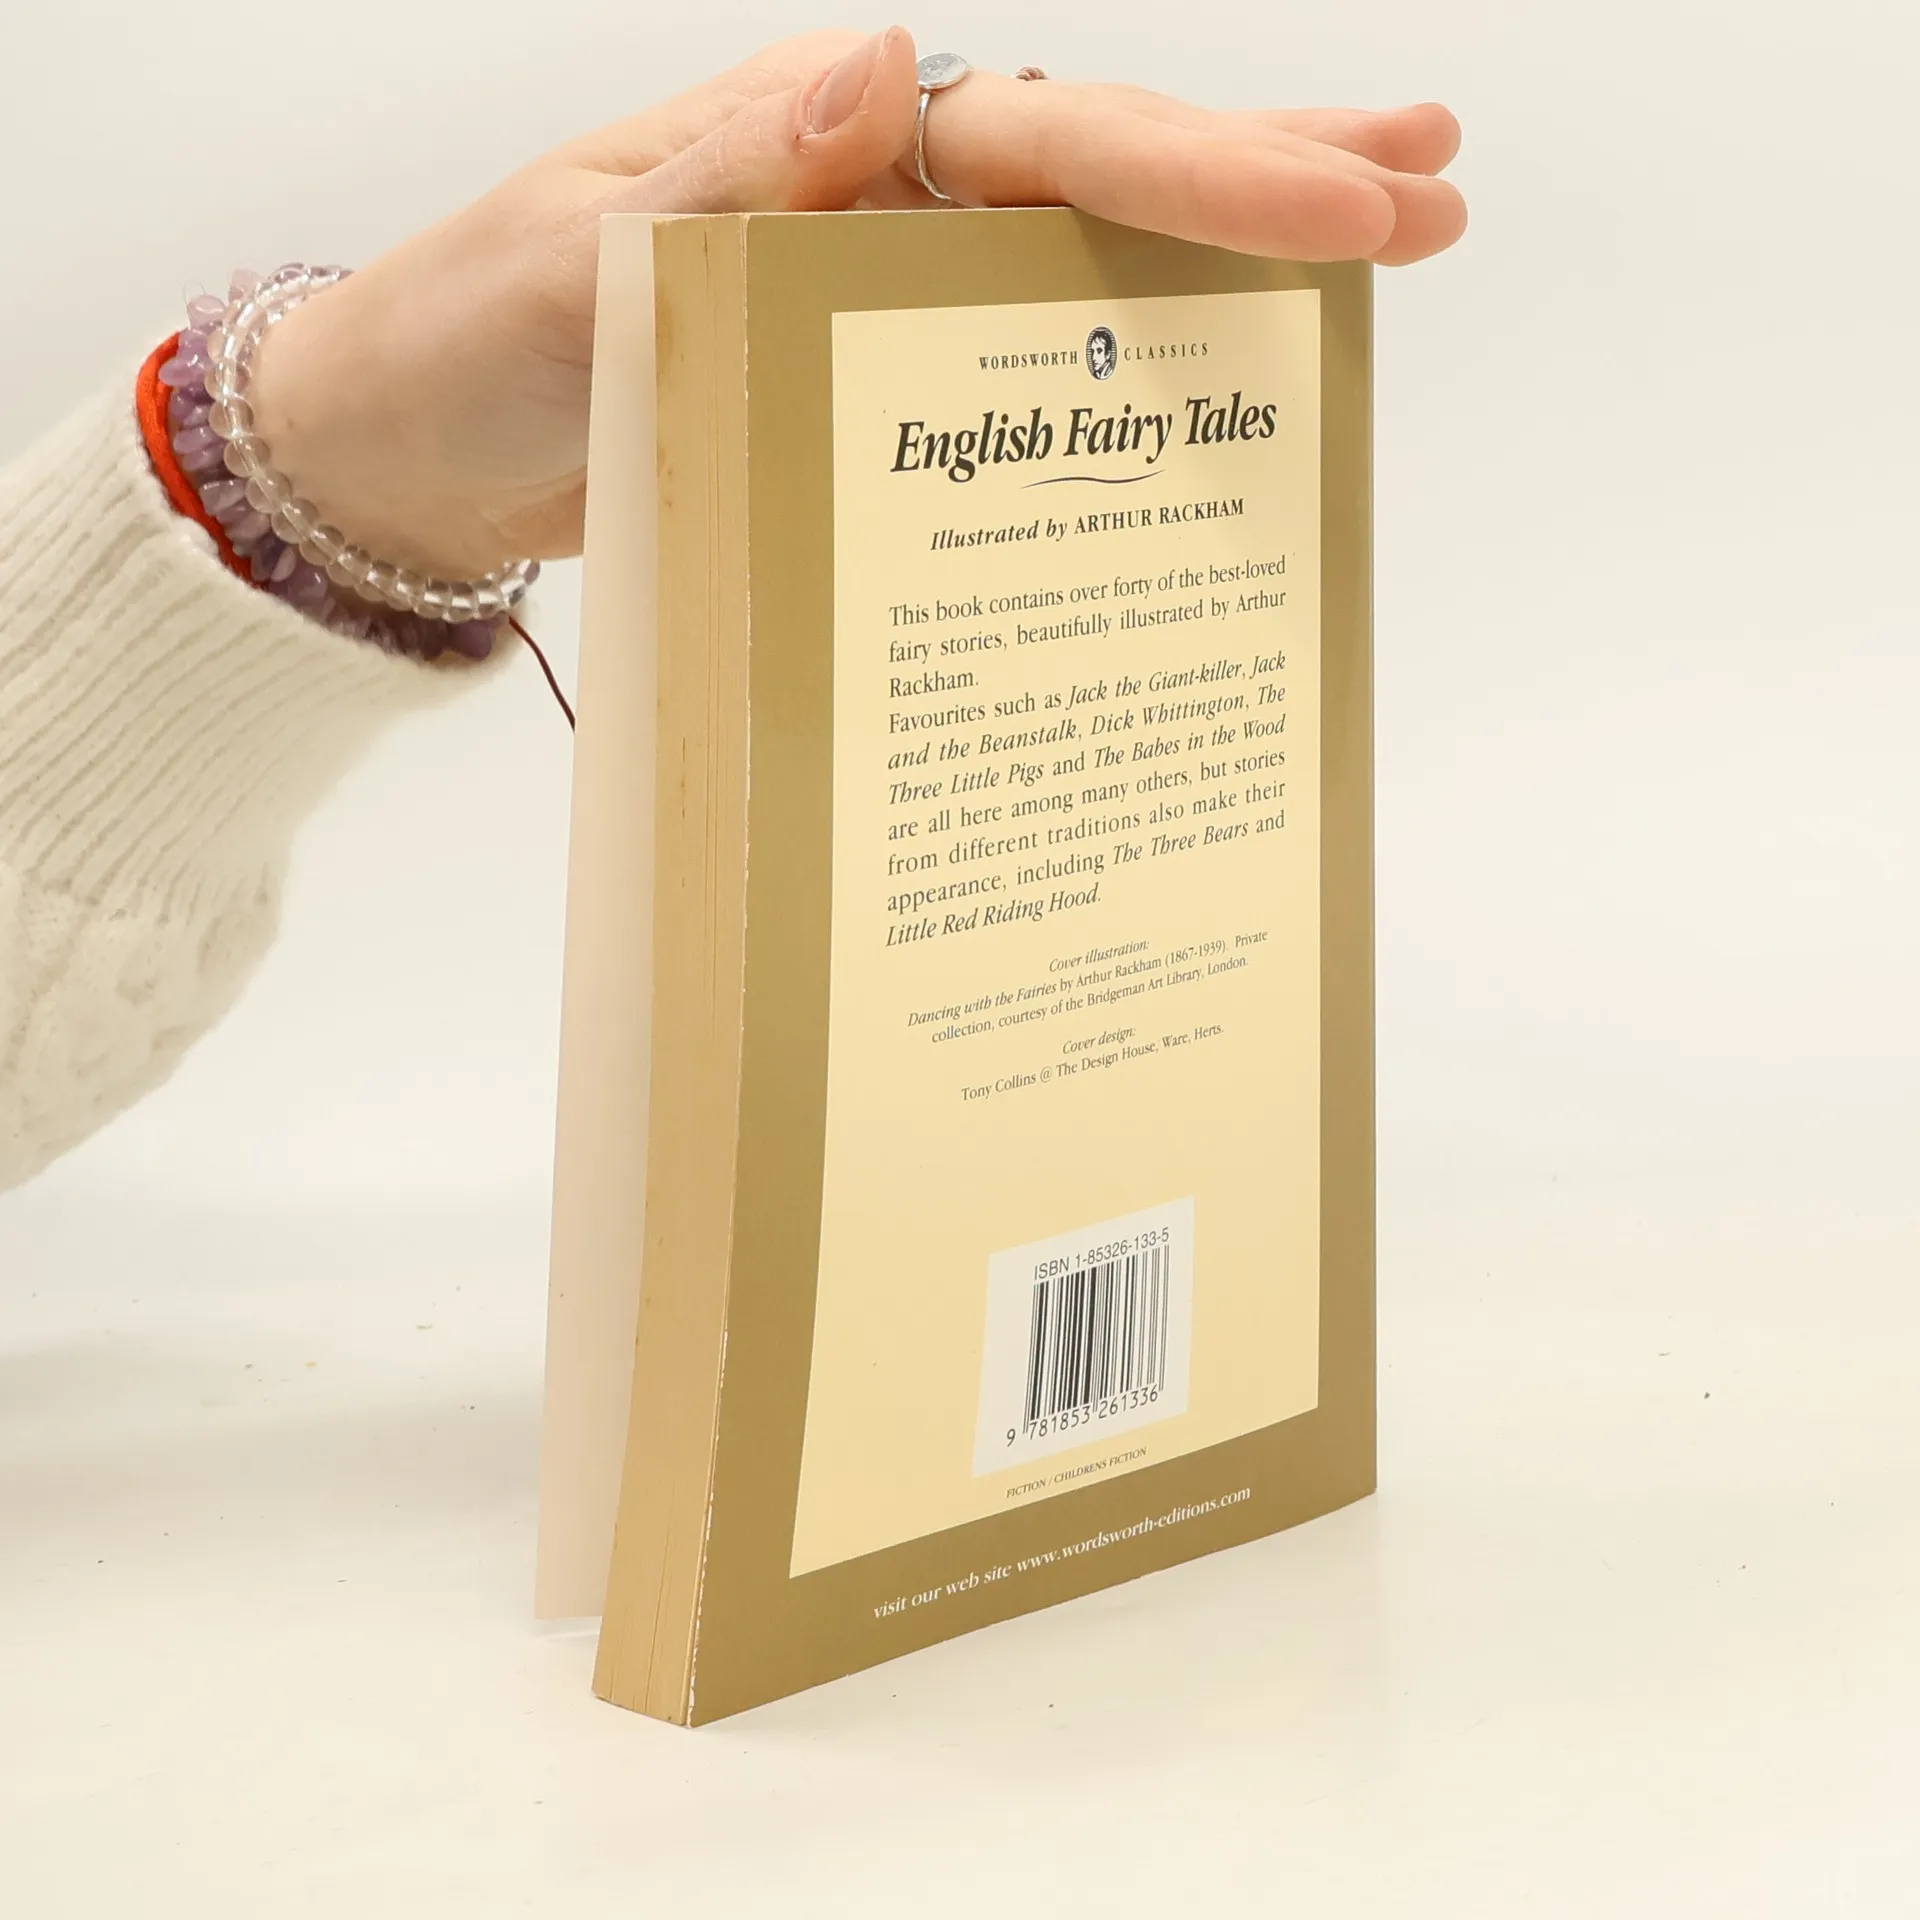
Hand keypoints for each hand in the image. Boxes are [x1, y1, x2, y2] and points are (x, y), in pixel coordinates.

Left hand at [250, 29, 1463, 578]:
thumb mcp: (581, 257)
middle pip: (1108, 171)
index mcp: (825, 142)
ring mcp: (882, 298)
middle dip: (1274, 178)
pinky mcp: (872, 393)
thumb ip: (731, 182)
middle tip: (1436, 189)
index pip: (1051, 137)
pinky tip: (1211, 380)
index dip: (1210, 168)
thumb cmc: (472, 344)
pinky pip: (1020, 374)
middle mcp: (876, 201)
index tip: (1360, 203)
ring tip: (1385, 248)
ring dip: (1231, 259)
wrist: (417, 459)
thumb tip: (889, 71)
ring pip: (1086, 264)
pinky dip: (1120, 371)